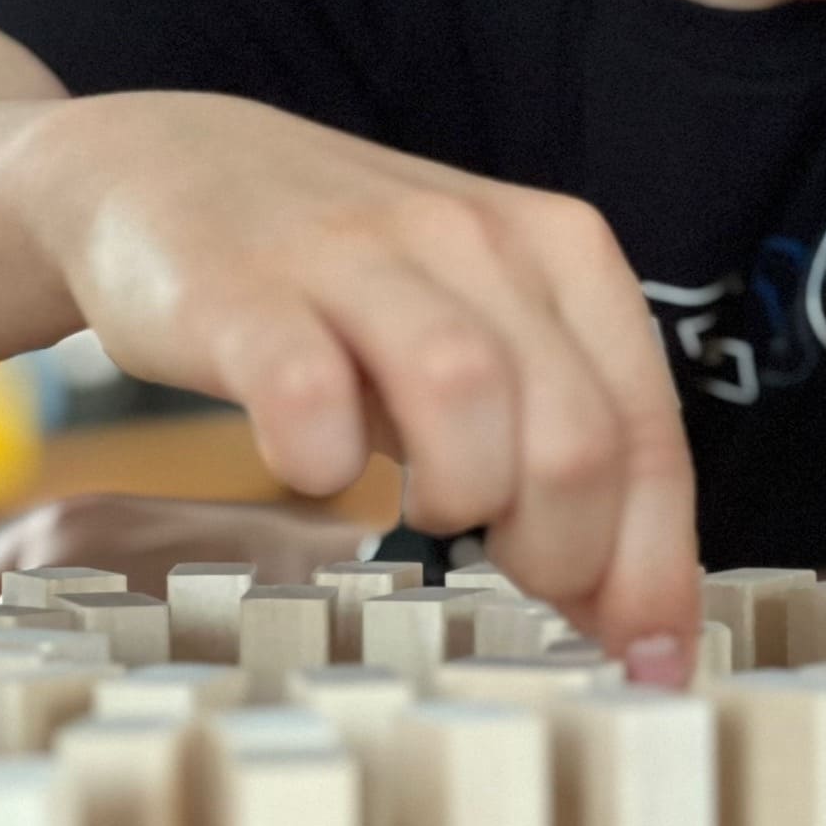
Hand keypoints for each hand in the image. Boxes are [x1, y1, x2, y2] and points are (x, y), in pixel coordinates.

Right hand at [10, 92, 699, 668]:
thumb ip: (558, 445)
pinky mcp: (242, 289)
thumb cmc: (348, 285)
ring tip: (433, 513)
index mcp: (560, 250)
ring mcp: (356, 256)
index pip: (646, 428)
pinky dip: (323, 457)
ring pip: (466, 392)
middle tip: (519, 582)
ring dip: (463, 494)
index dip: (655, 564)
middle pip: (575, 431)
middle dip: (566, 550)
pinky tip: (318, 468)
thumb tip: (633, 614)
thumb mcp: (479, 335)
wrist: (169, 163)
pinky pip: (305, 389)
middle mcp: (473, 238)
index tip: (649, 662)